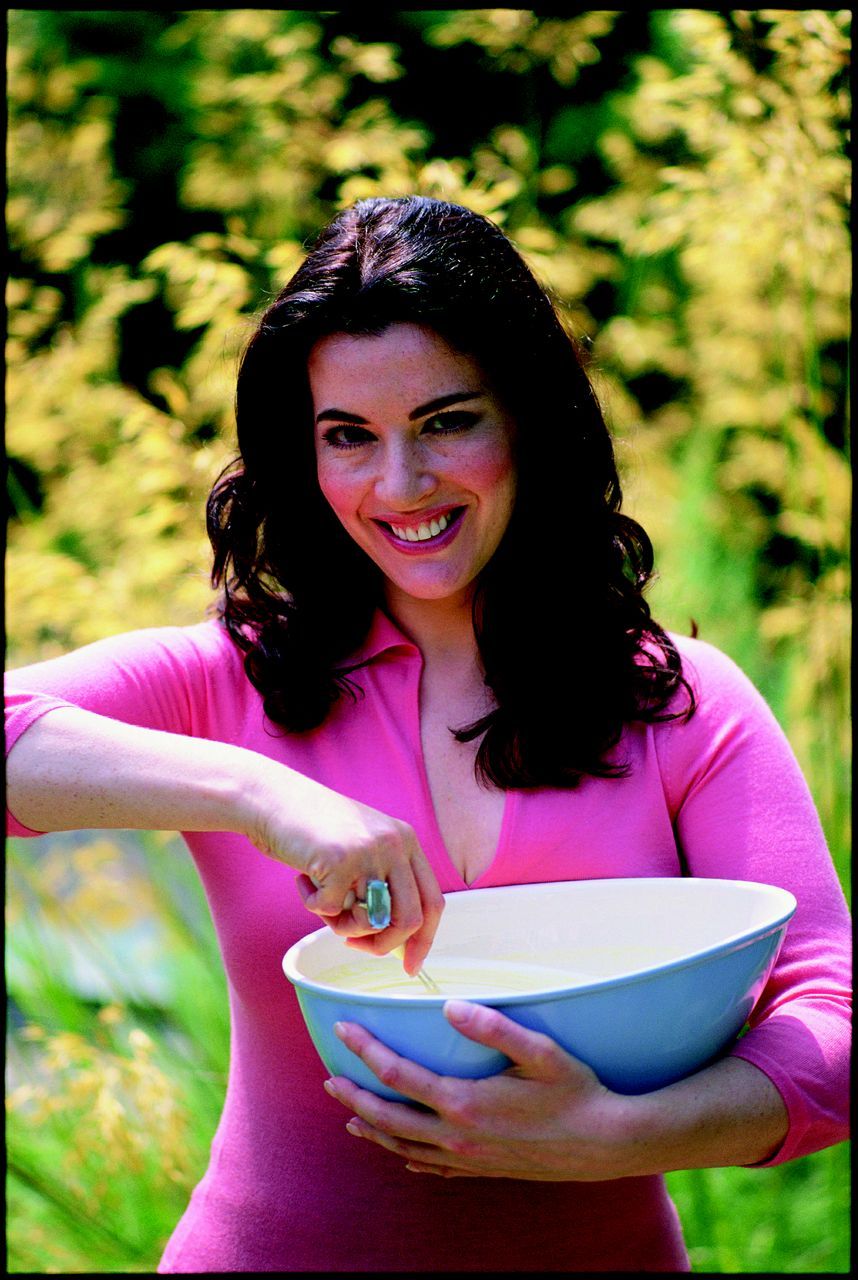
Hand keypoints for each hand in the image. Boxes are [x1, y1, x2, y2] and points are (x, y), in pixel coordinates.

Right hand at [241, 761, 443, 971]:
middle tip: (354, 945)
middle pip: (409, 919)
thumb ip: (382, 884)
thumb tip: (395, 941)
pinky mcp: (340, 861)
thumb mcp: (362, 847)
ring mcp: (370, 851)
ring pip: (370, 922)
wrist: (272, 799)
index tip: (409, 966)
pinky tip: (303, 878)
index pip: (432, 901)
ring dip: (341, 925)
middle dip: (383, 945)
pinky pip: (330, 912)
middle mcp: (395, 844)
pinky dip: (312, 904)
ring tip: (321, 899)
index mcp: (406, 841)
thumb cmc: (312, 829)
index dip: (423, 940)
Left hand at [323, 1000, 642, 1180]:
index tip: (343, 1030)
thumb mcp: (540, 1051)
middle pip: (389, 1119)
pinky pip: (433, 1170)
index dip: (365, 1051)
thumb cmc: (575, 1091)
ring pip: (406, 1149)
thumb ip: (493, 1027)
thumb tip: (448, 1008)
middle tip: (329, 1080)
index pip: (398, 1075)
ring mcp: (470, 1160)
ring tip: (351, 1117)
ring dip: (374, 1130)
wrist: (606, 1143)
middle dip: (355, 1097)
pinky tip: (403, 1157)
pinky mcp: (485, 1172)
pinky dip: (409, 1159)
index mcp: (464, 1103)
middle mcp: (459, 1138)